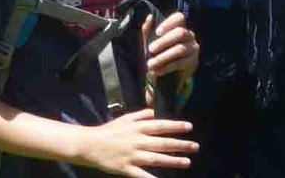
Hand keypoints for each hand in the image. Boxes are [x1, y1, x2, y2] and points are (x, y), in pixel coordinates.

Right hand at [81, 108, 196, 176]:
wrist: (88, 145)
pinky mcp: (125, 168)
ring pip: (156, 159)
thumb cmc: (108, 131)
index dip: (176, 126)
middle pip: (162, 143)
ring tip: (187, 162)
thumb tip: (155, 112)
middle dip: (180, 145)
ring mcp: (132, 156)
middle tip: (195, 147)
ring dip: (172, 161)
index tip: (189, 127)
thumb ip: (141, 115)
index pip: (161, 126)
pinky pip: (141, 175)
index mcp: (138, 128)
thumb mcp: (125, 119)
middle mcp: (137, 141)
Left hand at [145, 12, 199, 80]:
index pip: (179, 18)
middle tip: (150, 49)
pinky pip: (180, 63)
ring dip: (163, 57)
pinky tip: (156, 71)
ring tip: (150, 64)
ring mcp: (192, 49)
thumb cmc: (158, 55)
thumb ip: (148, 30)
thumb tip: (149, 17)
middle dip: (164, 41)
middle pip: (181, 33)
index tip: (157, 32)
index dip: (169, 23)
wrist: (166, 77)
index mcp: (179, 27)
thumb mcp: (151, 42)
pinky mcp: (192, 63)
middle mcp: (189, 36)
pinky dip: (166, 67)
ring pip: (180, 49)